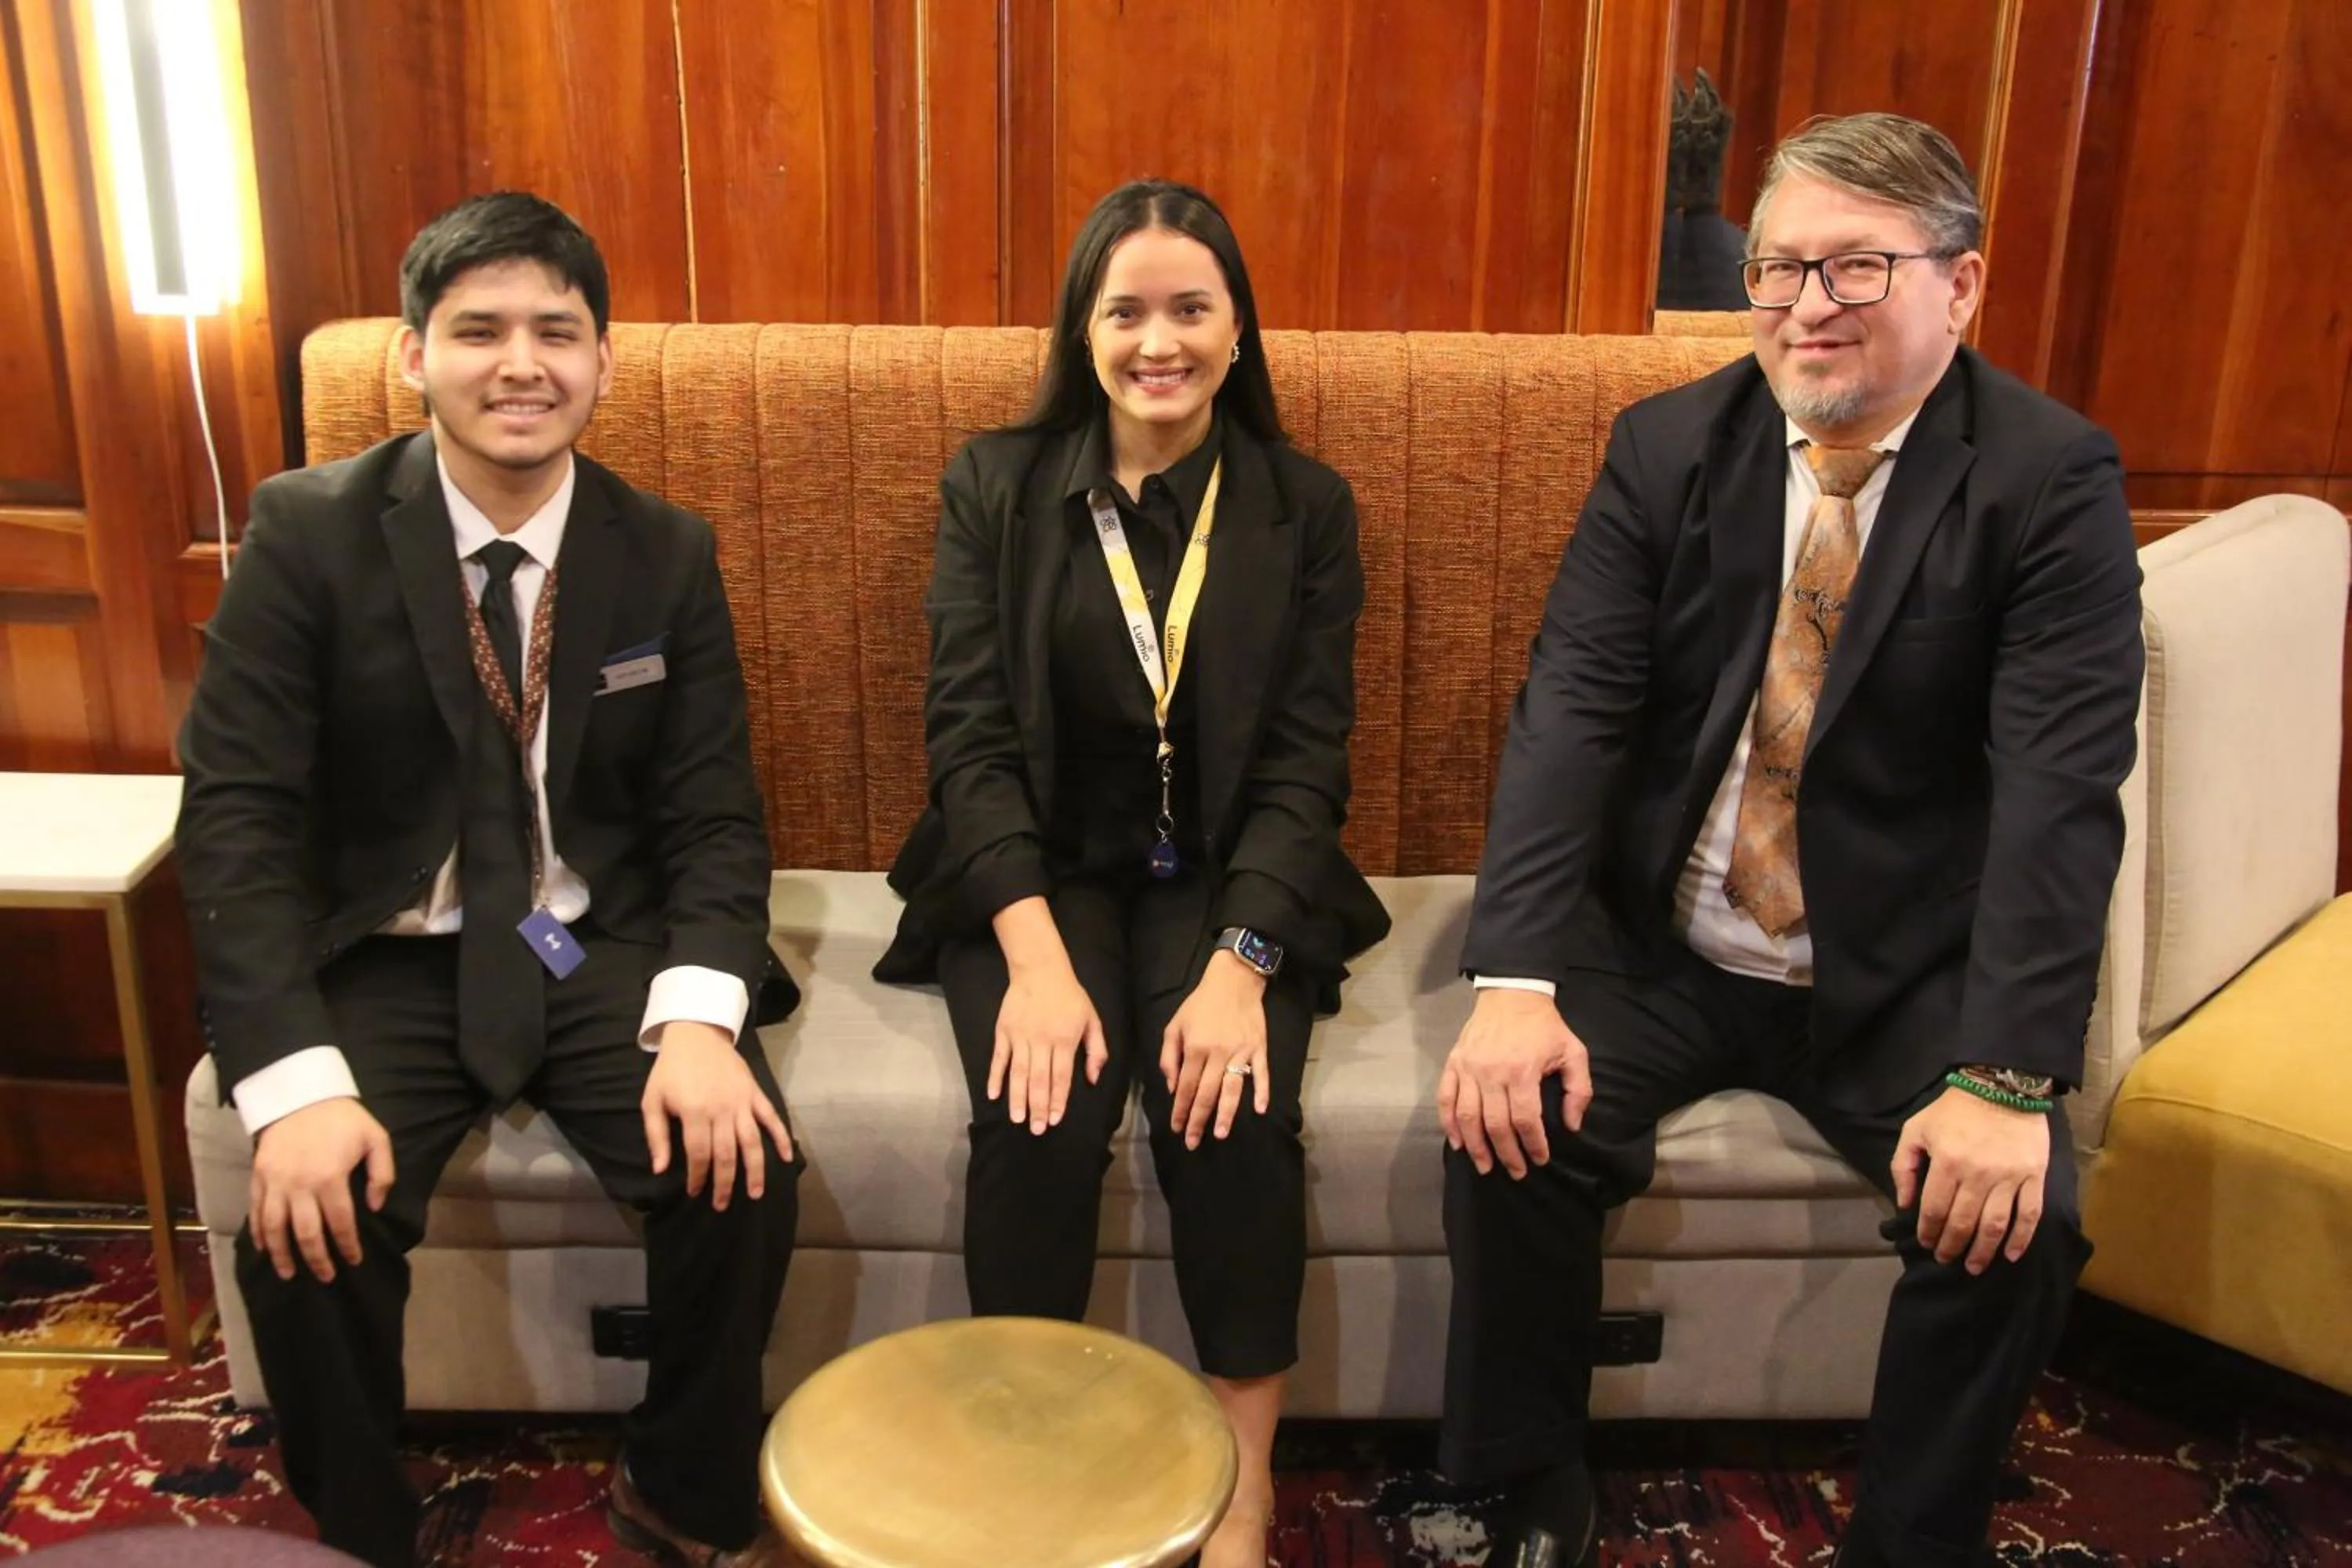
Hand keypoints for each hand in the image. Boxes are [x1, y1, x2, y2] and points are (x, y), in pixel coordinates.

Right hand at [249, 1096, 393, 1283]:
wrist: (300, 1093)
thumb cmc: (342, 1118)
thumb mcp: (376, 1138)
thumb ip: (383, 1173)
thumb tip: (376, 1207)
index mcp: (331, 1178)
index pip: (341, 1223)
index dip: (348, 1246)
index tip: (354, 1261)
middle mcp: (299, 1185)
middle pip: (306, 1233)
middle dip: (317, 1259)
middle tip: (326, 1277)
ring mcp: (275, 1183)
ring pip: (275, 1228)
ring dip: (282, 1254)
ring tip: (289, 1273)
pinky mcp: (258, 1177)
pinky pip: (256, 1211)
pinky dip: (258, 1233)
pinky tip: (264, 1248)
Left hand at [642, 1020, 792, 1210]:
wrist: (695, 1034)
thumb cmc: (670, 1070)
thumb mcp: (652, 1101)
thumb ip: (657, 1136)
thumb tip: (660, 1170)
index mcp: (694, 1112)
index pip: (700, 1154)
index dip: (698, 1177)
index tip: (695, 1192)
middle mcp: (722, 1110)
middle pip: (727, 1155)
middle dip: (725, 1183)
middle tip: (722, 1204)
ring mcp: (742, 1102)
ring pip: (752, 1142)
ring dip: (756, 1170)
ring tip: (756, 1193)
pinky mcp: (755, 1094)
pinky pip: (772, 1118)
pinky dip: (782, 1138)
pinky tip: (788, 1158)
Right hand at [992, 959, 1107, 1134]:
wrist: (1040, 969)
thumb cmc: (1070, 996)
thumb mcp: (1092, 1019)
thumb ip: (1097, 1051)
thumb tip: (1093, 1080)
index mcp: (1065, 1040)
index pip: (1062, 1076)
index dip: (1058, 1100)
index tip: (1054, 1120)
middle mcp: (1042, 1040)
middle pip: (1040, 1079)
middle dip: (1038, 1106)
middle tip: (1035, 1130)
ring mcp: (1020, 1036)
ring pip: (1019, 1072)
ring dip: (1017, 1097)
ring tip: (1017, 1119)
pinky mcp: (1003, 1031)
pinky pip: (999, 1058)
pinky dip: (995, 1076)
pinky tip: (992, 1094)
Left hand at [1160, 951, 1271, 1147]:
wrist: (1233, 981)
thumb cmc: (1200, 1004)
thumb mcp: (1175, 1025)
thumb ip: (1169, 1056)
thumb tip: (1173, 1087)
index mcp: (1195, 1048)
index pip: (1187, 1087)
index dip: (1180, 1110)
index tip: (1176, 1128)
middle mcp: (1218, 1053)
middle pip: (1207, 1094)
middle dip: (1198, 1120)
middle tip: (1192, 1142)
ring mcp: (1241, 1051)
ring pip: (1232, 1089)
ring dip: (1226, 1114)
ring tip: (1220, 1134)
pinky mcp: (1258, 1047)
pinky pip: (1262, 1073)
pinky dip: (1262, 1091)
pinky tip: (1260, 1109)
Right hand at [1439, 987, 1589, 1178]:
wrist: (1511, 992)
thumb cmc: (1545, 1026)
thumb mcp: (1573, 1052)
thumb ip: (1578, 1090)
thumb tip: (1571, 1125)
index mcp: (1522, 1071)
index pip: (1525, 1120)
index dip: (1533, 1144)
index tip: (1540, 1159)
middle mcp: (1491, 1073)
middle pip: (1495, 1125)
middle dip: (1506, 1154)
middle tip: (1516, 1172)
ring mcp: (1468, 1068)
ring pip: (1467, 1117)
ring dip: (1476, 1146)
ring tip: (1485, 1166)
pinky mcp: (1454, 1063)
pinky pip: (1445, 1098)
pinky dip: (1449, 1123)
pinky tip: (1457, 1142)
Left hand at [1893, 1085, 2051, 1272]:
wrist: (2001, 1086)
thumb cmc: (1953, 1110)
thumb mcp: (1916, 1129)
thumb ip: (1903, 1166)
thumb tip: (1904, 1204)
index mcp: (1947, 1162)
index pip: (1935, 1209)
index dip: (1929, 1232)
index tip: (1927, 1244)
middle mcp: (1978, 1174)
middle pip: (1963, 1222)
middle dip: (1952, 1246)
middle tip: (1947, 1260)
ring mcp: (2009, 1177)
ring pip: (1995, 1225)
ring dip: (1984, 1251)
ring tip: (1974, 1267)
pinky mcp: (2034, 1177)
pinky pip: (2029, 1214)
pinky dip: (2021, 1238)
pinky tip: (2011, 1255)